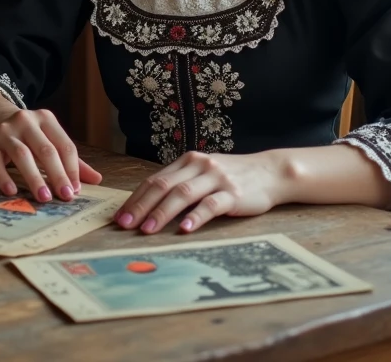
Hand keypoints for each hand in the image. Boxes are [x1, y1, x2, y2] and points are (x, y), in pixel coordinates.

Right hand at [0, 102, 102, 203]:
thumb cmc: (26, 134)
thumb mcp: (48, 139)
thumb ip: (71, 159)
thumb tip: (97, 179)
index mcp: (46, 119)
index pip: (64, 145)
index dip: (72, 168)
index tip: (76, 190)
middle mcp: (26, 122)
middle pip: (45, 150)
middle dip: (57, 175)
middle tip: (65, 196)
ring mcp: (5, 132)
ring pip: (22, 155)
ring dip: (35, 178)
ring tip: (44, 198)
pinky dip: (4, 178)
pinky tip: (12, 192)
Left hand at [114, 151, 289, 233]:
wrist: (271, 172)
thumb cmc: (233, 177)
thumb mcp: (204, 174)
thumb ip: (182, 184)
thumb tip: (150, 206)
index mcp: (188, 161)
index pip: (155, 180)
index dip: (136, 198)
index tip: (120, 216)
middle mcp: (199, 166)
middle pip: (163, 186)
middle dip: (141, 206)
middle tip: (125, 224)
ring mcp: (217, 178)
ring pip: (183, 194)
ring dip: (162, 213)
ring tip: (147, 229)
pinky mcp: (234, 194)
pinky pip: (211, 205)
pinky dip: (195, 217)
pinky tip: (184, 229)